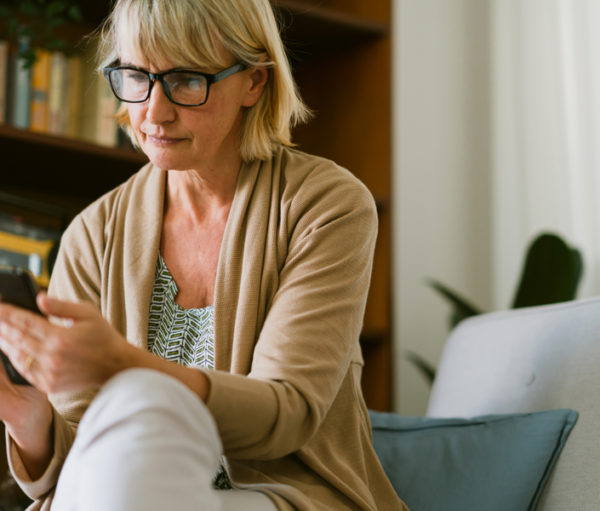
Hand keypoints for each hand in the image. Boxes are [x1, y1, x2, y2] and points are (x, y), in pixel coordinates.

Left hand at [0, 292, 129, 395]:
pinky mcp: (50, 384)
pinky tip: (10, 351)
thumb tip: (39, 298)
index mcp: (61, 337)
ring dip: (4, 343)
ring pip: (17, 356)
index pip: (25, 321)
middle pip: (17, 339)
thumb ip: (61, 306)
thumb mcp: (88, 313)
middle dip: (2, 327)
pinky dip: (15, 360)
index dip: (8, 313)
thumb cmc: (103, 336)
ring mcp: (50, 373)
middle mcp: (52, 357)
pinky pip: (25, 372)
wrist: (115, 365)